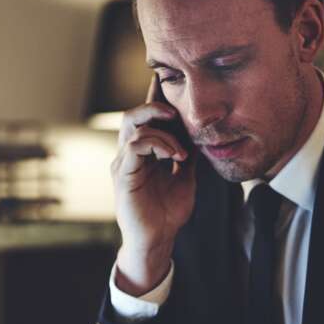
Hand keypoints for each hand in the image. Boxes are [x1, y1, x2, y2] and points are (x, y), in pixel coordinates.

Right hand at [111, 75, 196, 295]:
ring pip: (132, 125)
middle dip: (155, 106)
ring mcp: (123, 164)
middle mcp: (128, 155)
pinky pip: (135, 146)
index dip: (154, 99)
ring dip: (160, 127)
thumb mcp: (185, 177)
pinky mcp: (123, 175)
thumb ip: (187, 155)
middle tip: (177, 111)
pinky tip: (175, 157)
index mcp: (141, 154)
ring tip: (180, 145)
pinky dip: (158, 145)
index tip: (167, 82)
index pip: (144, 119)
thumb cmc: (168, 213)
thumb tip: (201, 134)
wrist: (158, 241)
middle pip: (132, 115)